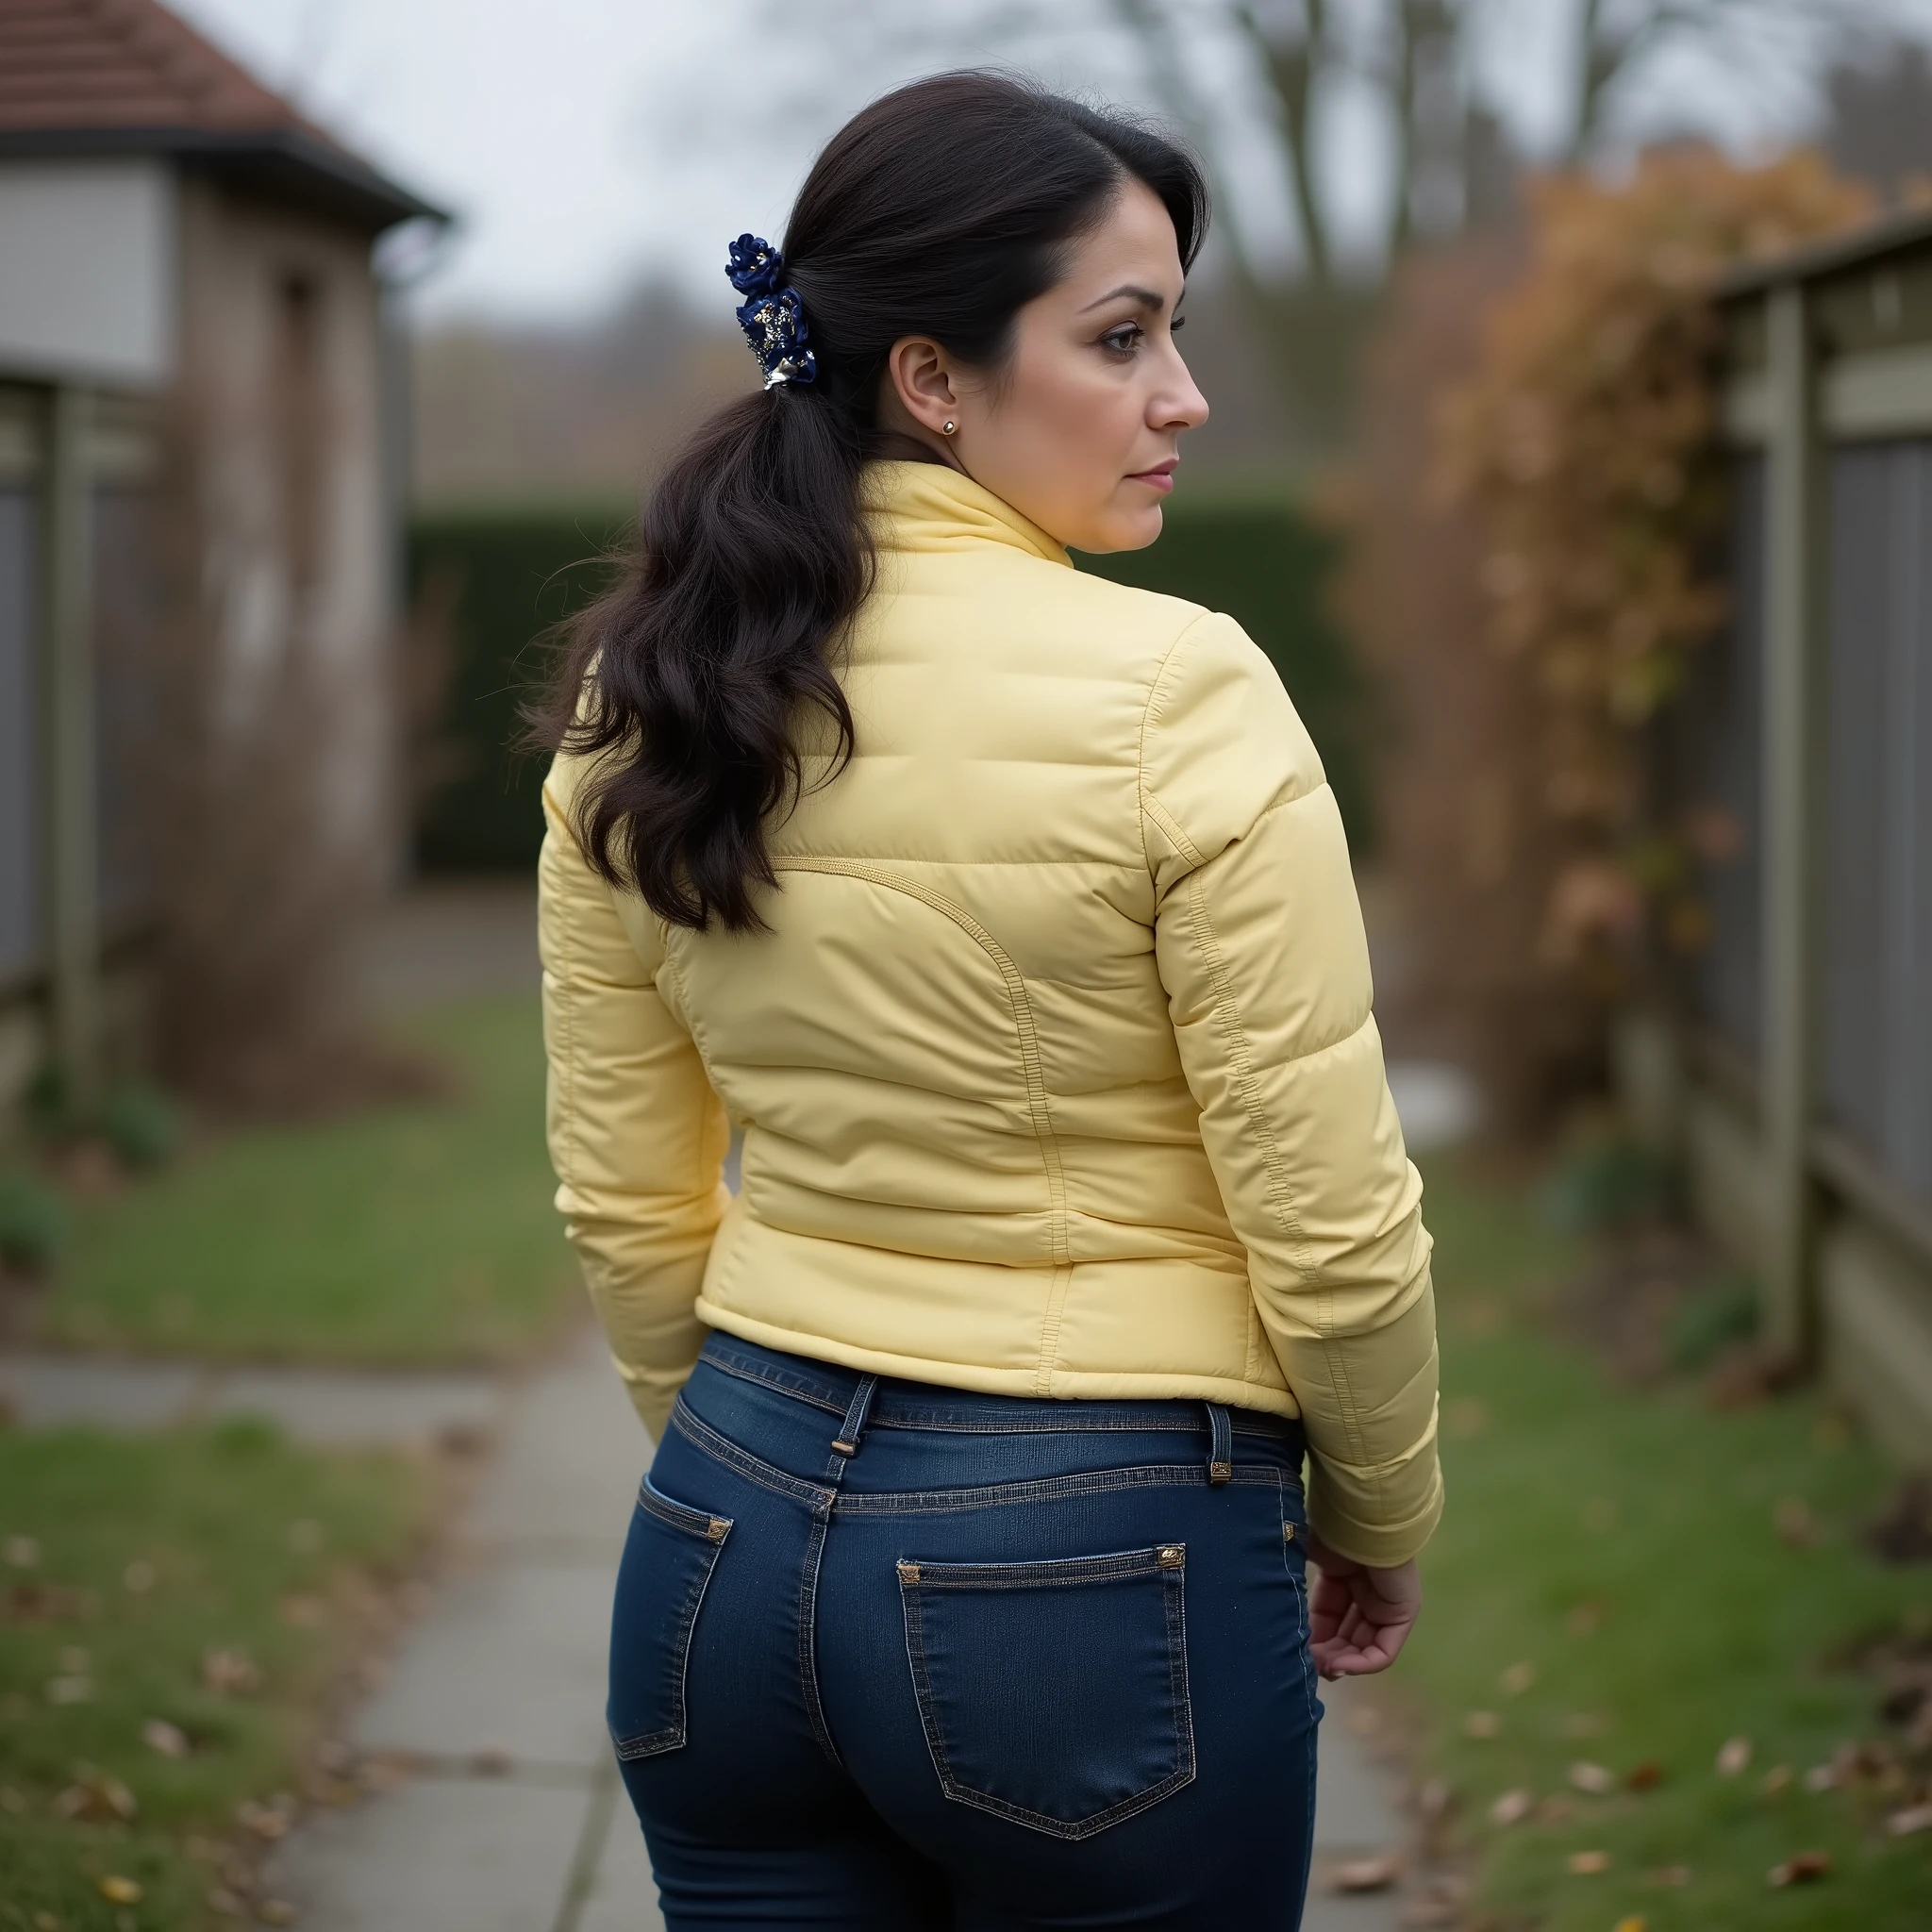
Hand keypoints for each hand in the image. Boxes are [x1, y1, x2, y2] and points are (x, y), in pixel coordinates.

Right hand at [1303, 1531, 1420, 1679]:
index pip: (1327, 1618)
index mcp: (1343, 1576)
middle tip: (1307, 1664)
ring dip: (1341, 1662)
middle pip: (1346, 1636)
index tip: (1294, 1650)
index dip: (1312, 1638)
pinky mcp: (1403, 1612)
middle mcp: (1366, 1591)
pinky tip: (1340, 1665)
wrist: (1357, 1518)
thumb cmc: (1327, 1533)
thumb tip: (1287, 1626)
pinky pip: (1384, 1651)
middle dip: (1325, 1654)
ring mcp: (1387, 1604)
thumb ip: (1297, 1592)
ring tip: (1322, 1667)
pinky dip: (1363, 1663)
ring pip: (1364, 1647)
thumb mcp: (1304, 1565)